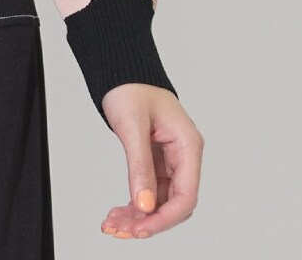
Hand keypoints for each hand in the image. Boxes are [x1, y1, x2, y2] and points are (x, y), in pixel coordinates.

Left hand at [98, 84, 201, 238]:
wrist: (120, 70)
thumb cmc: (130, 87)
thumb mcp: (133, 125)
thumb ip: (140, 166)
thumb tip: (144, 205)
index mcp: (188, 145)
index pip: (186, 195)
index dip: (164, 218)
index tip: (141, 229)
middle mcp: (183, 156)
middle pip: (173, 203)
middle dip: (149, 220)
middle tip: (121, 231)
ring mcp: (170, 160)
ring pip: (159, 201)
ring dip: (138, 216)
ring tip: (113, 224)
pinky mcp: (156, 161)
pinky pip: (149, 190)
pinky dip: (134, 203)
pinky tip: (117, 213)